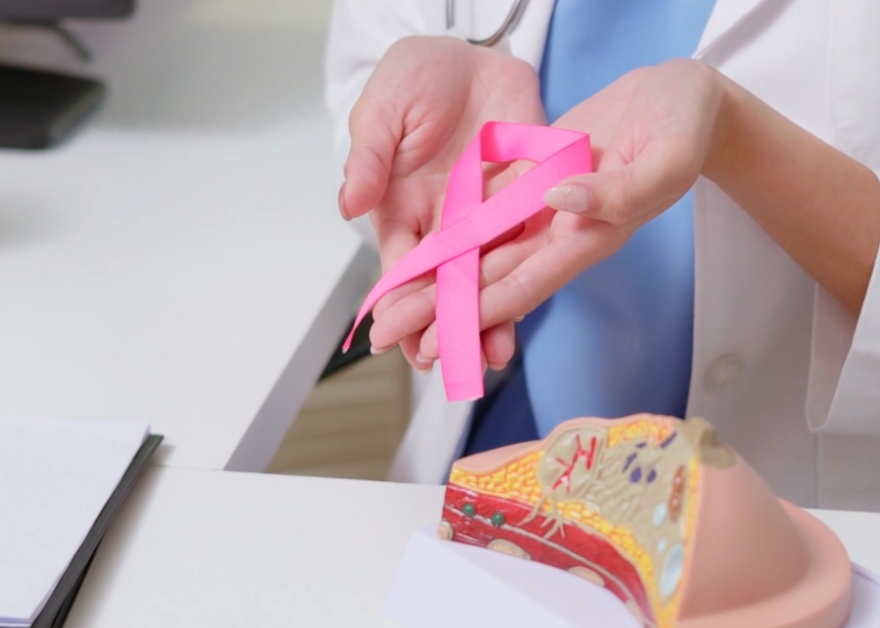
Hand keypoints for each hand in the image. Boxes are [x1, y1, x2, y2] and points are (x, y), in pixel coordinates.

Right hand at [342, 36, 544, 371]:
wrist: (474, 49)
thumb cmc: (415, 77)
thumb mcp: (382, 113)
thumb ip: (369, 160)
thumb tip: (349, 205)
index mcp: (403, 211)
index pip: (400, 270)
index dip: (397, 305)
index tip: (393, 340)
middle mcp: (446, 224)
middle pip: (445, 287)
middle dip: (444, 327)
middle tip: (446, 366)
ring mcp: (489, 216)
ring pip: (488, 277)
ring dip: (488, 317)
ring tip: (489, 356)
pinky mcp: (527, 199)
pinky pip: (529, 244)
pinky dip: (529, 276)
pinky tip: (530, 305)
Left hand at [380, 59, 727, 362]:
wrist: (687, 100)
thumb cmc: (686, 127)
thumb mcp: (665, 157)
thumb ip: (615, 190)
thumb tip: (558, 201)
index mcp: (591, 236)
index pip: (521, 284)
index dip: (472, 314)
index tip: (428, 339)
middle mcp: (561, 232)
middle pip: (488, 279)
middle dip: (436, 310)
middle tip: (383, 335)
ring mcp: (546, 208)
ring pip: (480, 252)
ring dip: (436, 279)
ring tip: (388, 304)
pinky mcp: (537, 180)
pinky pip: (487, 213)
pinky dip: (454, 235)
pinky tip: (419, 249)